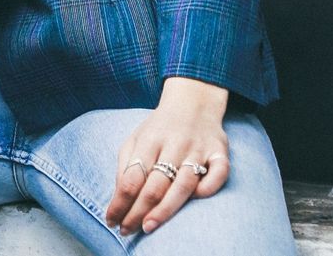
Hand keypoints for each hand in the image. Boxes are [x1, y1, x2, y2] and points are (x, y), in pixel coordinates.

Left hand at [104, 77, 230, 235]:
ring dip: (165, 210)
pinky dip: (208, 188)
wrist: (193, 100)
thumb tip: (119, 199)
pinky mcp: (220, 152)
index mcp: (149, 140)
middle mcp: (174, 144)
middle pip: (154, 186)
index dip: (120, 203)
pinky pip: (218, 174)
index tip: (112, 221)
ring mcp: (198, 148)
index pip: (131, 178)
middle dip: (137, 212)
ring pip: (183, 185)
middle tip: (127, 231)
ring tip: (149, 226)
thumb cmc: (160, 127)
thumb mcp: (136, 139)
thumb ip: (126, 166)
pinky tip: (195, 200)